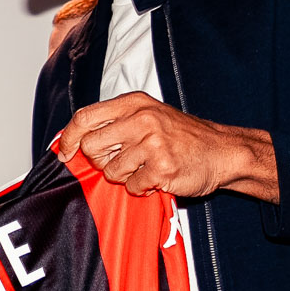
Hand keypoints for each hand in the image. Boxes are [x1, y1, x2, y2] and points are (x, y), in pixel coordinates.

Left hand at [61, 92, 277, 202]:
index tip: (67, 153)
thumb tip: (72, 140)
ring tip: (145, 168)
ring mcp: (153, 143)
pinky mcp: (162, 167)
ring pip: (111, 170)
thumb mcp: (148, 115)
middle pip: (91, 146)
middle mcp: (142, 119)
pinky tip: (157, 177)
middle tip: (121, 162)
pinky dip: (142, 188)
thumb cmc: (181, 137)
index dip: (69, 138)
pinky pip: (132, 186)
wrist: (222, 151)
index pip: (84, 117)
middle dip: (100, 161)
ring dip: (125, 176)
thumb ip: (115, 122)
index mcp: (133, 103)